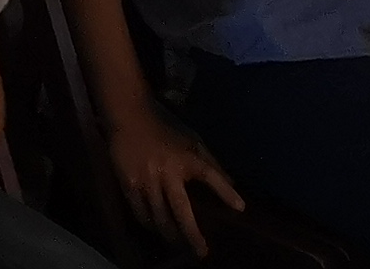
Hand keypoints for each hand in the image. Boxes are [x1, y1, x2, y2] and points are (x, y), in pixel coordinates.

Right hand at [104, 106, 241, 257]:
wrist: (129, 116)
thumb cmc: (164, 129)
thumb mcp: (191, 140)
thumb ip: (210, 163)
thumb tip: (232, 185)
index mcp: (186, 157)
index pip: (211, 175)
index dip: (225, 192)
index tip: (240, 208)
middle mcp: (168, 172)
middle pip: (181, 211)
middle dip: (192, 235)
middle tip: (201, 252)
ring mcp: (147, 180)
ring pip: (159, 218)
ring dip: (170, 234)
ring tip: (178, 242)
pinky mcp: (129, 184)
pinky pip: (140, 212)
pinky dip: (149, 223)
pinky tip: (155, 228)